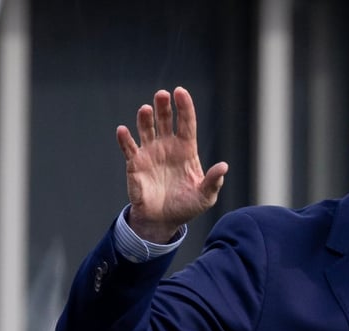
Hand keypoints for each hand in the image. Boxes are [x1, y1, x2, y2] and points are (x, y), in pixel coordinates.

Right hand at [116, 86, 228, 242]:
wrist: (163, 221)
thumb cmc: (186, 206)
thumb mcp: (205, 196)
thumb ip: (213, 181)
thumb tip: (224, 166)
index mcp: (186, 150)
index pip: (186, 123)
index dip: (184, 107)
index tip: (180, 92)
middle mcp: (167, 147)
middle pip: (165, 120)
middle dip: (163, 107)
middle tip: (161, 95)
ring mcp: (150, 153)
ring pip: (146, 129)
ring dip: (145, 119)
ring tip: (145, 110)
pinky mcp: (135, 164)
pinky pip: (129, 148)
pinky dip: (125, 139)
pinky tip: (123, 131)